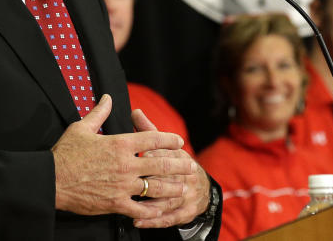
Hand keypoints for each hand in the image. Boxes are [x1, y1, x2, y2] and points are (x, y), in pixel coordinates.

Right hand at [51, 94, 194, 218]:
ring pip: (155, 187)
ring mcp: (122, 185)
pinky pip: (139, 209)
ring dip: (171, 187)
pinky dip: (151, 210)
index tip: (178, 140)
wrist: (52, 180)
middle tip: (190, 165)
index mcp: (119, 144)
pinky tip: (160, 209)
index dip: (168, 138)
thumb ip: (99, 113)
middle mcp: (125, 164)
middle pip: (160, 163)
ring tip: (182, 188)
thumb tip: (107, 98)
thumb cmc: (65, 152)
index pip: (151, 138)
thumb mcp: (81, 127)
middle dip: (179, 164)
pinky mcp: (115, 203)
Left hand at [130, 108, 210, 228]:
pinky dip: (152, 220)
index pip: (165, 154)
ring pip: (167, 199)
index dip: (151, 154)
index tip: (136, 153)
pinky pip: (168, 218)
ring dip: (149, 202)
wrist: (203, 188)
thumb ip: (149, 131)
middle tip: (129, 181)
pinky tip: (137, 220)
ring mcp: (186, 195)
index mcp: (179, 157)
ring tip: (130, 204)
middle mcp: (185, 176)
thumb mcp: (167, 147)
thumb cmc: (177, 163)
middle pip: (166, 177)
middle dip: (149, 179)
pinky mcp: (185, 213)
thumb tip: (135, 111)